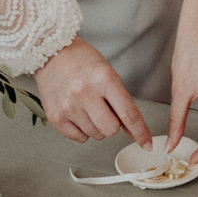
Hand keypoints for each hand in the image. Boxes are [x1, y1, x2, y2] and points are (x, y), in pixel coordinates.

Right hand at [34, 36, 151, 148]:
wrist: (51, 52)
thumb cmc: (81, 60)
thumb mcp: (107, 72)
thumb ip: (120, 99)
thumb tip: (132, 128)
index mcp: (104, 79)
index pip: (128, 114)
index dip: (141, 132)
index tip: (146, 144)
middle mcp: (85, 93)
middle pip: (111, 130)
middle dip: (113, 124)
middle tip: (105, 110)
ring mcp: (69, 107)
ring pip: (96, 135)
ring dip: (96, 126)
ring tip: (88, 106)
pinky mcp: (56, 117)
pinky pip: (79, 138)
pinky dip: (82, 130)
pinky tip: (77, 112)